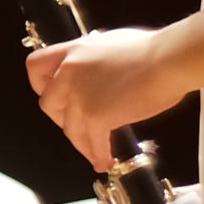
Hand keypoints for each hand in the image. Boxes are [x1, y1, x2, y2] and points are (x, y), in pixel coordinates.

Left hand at [24, 27, 174, 169]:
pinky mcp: (96, 116)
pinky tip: (104, 160)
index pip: (36, 67)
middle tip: (77, 126)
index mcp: (74, 51)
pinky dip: (98, 155)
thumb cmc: (153, 49)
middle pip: (48, 105)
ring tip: (94, 152)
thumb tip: (99, 71)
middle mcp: (70, 72)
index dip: (41, 85)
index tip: (50, 95)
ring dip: (82, 144)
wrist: (167, 59)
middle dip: (62, 120)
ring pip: (70, 130)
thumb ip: (96, 59)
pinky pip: (92, 143)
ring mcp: (80, 95)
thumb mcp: (112, 43)